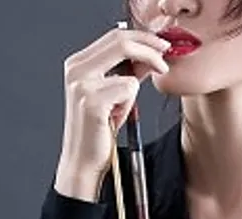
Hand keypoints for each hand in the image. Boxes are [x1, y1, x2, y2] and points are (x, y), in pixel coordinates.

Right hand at [55, 26, 170, 199]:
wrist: (82, 160)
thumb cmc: (98, 129)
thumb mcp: (113, 93)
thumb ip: (127, 70)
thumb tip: (152, 53)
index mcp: (78, 63)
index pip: (115, 36)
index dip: (142, 38)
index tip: (162, 46)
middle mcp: (76, 70)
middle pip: (121, 42)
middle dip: (150, 51)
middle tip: (165, 63)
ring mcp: (82, 85)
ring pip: (129, 74)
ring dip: (132, 94)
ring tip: (118, 111)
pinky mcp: (92, 102)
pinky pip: (127, 92)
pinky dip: (127, 107)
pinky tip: (114, 119)